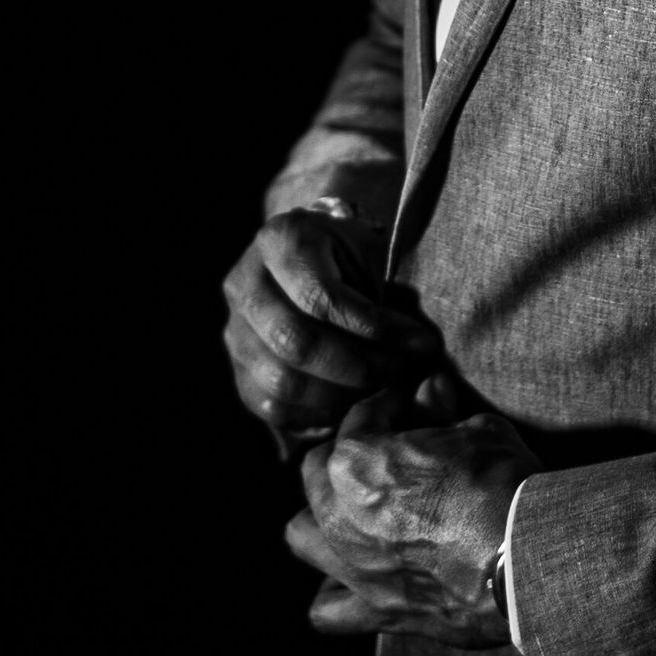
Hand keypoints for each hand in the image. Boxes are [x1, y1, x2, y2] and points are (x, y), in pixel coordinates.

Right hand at [221, 206, 440, 449]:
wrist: (308, 257)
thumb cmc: (348, 254)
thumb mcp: (369, 252)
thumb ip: (388, 295)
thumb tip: (421, 348)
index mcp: (279, 241)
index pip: (320, 297)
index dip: (371, 327)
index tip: (418, 343)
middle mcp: (244, 283)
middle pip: (296, 342)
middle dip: (358, 366)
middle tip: (401, 372)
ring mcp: (234, 328)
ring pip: (281, 380)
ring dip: (339, 396)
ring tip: (380, 391)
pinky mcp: (237, 365)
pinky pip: (270, 404)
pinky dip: (314, 415)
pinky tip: (350, 406)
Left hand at [286, 383, 540, 648]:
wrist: (527, 557)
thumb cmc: (503, 484)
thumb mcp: (479, 431)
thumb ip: (443, 414)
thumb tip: (432, 389)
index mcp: (356, 460)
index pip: (362, 417)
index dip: (389, 407)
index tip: (408, 406)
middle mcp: (338, 513)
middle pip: (316, 471)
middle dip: (344, 457)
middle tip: (384, 456)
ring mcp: (352, 565)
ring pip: (301, 534)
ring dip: (321, 519)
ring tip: (356, 514)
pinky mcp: (376, 609)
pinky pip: (327, 611)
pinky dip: (336, 595)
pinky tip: (360, 581)